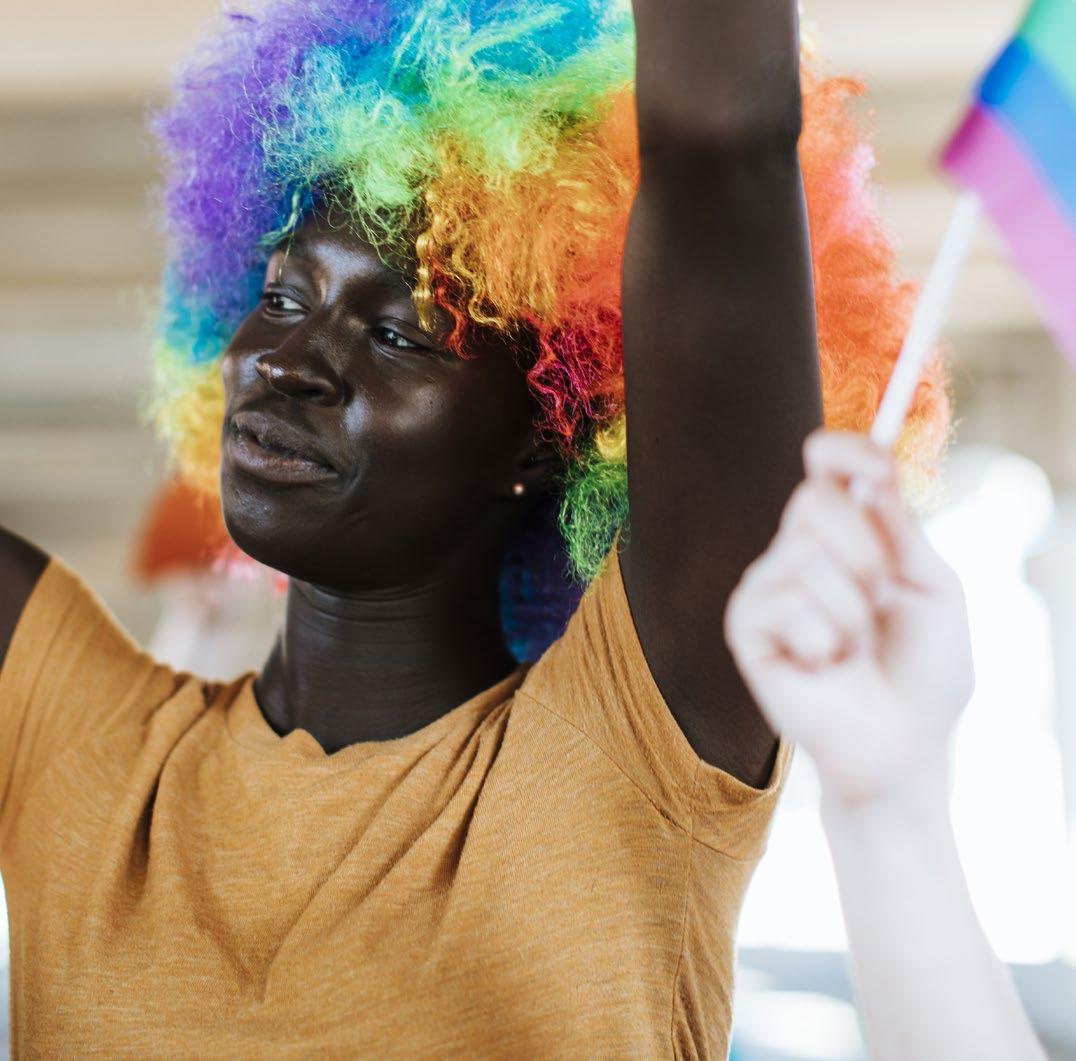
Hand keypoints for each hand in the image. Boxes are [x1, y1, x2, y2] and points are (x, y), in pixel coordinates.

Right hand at [724, 430, 973, 806]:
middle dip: (867, 553)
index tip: (879, 464)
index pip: (824, 468)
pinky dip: (824, 640)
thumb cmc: (923, 672)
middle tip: (880, 599)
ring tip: (853, 647)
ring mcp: (764, 590)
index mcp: (841, 536)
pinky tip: (823, 666)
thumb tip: (873, 474)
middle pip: (813, 500)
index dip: (845, 450)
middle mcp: (795, 554)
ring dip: (852, 611)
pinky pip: (785, 603)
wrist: (902, 746)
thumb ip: (901, 530)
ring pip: (806, 557)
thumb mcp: (933, 588)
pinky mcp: (744, 629)